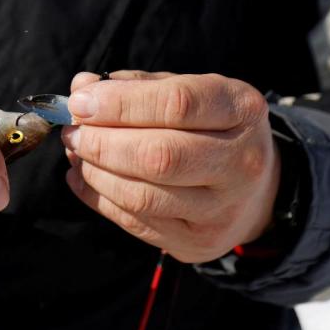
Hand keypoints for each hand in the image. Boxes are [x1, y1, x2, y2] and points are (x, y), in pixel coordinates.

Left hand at [61, 71, 280, 262]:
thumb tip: (81, 87)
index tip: (79, 101)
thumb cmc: (211, 128)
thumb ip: (136, 86)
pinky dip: (97, 197)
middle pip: (158, 156)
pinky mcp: (197, 243)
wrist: (257, 191)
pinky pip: (134, 222)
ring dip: (95, 172)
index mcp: (242, 110)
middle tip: (72, 131)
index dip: (120, 102)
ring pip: (142, 195)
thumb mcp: (189, 92)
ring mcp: (221, 210)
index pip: (177, 103)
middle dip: (101, 142)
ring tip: (75, 151)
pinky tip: (81, 177)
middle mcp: (241, 162)